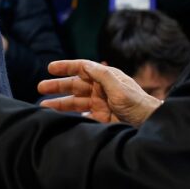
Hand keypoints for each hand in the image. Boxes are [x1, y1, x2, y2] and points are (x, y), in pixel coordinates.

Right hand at [39, 60, 161, 126]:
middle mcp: (100, 89)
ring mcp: (100, 104)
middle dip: (57, 86)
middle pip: (74, 85)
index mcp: (105, 77)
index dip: (66, 67)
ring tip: (44, 107)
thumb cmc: (137, 103)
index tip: (50, 68)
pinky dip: (71, 118)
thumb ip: (101, 75)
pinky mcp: (100, 119)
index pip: (82, 68)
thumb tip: (85, 64)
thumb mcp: (119, 87)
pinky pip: (81, 117)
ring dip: (59, 104)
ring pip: (75, 102)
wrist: (149, 124)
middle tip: (40, 87)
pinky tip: (60, 120)